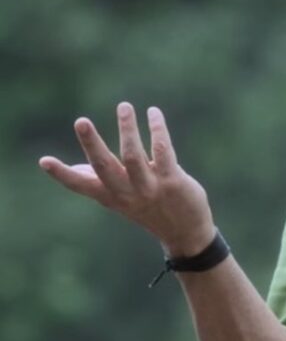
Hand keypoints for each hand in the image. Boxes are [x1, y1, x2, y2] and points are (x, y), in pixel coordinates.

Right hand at [38, 102, 215, 256]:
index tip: (43, 160)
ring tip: (124, 107)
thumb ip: (102, 183)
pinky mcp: (173, 181)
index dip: (62, 174)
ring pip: (134, 156)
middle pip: (104, 166)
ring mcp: (150, 188)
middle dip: (91, 144)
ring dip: (127, 129)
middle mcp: (127, 193)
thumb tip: (77, 168)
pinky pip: (162, 151)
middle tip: (80, 121)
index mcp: (110, 197)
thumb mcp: (122, 201)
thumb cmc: (151, 210)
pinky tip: (153, 113)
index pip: (81, 186)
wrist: (186, 234)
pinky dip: (157, 130)